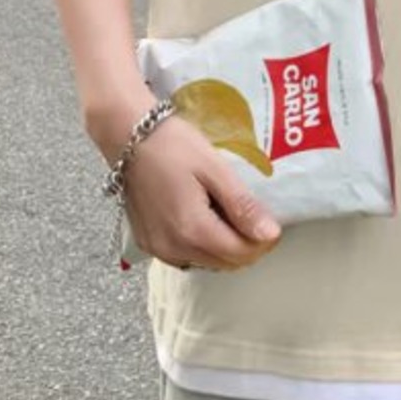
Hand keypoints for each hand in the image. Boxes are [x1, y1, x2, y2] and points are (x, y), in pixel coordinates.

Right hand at [122, 114, 280, 271]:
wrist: (128, 136)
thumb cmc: (174, 145)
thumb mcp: (215, 169)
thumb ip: (242, 205)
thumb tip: (270, 234)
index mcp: (192, 230)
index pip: (242, 254)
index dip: (264, 241)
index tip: (272, 221)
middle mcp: (173, 248)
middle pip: (226, 263)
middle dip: (247, 245)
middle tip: (253, 214)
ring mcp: (157, 248)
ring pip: (207, 263)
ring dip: (226, 247)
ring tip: (229, 213)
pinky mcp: (148, 243)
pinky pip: (186, 256)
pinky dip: (203, 245)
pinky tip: (206, 218)